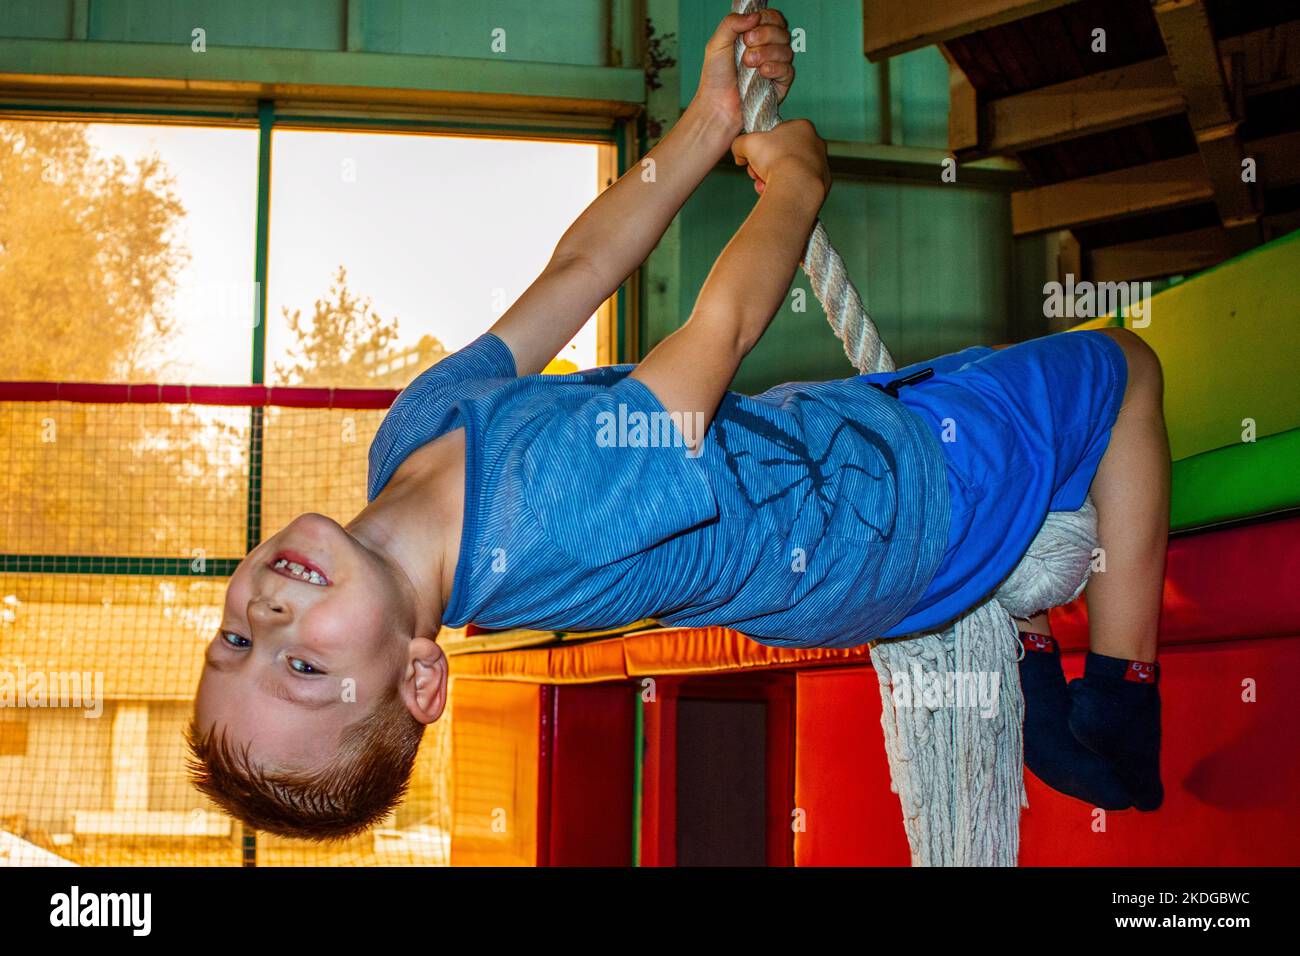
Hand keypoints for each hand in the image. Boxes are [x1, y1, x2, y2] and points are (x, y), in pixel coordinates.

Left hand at [692, 8, 794, 137]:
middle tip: (747, 44)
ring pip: (786, 50)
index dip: (766, 19)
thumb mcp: (717, 43)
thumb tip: (754, 17)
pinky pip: (788, 70)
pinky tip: (762, 72)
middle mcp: (768, 49)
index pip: (773, 18)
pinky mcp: (780, 84)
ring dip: (767, 53)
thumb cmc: (716, 76)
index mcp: (755, 36)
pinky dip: (775, 68)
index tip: (749, 30)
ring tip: (748, 63)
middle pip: (782, 31)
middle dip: (765, 35)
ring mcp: (775, 66)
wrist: (717, 104)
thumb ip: (731, 23)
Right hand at [731, 118, 829, 197]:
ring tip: (765, 185)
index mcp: (802, 126)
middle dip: (767, 165)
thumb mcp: (747, 143)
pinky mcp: (823, 184)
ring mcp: (821, 164)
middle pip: (783, 154)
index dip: (762, 146)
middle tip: (757, 172)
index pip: (777, 134)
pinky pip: (799, 185)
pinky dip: (787, 190)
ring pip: (790, 171)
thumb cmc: (776, 160)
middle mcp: (816, 143)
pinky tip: (777, 194)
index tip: (755, 156)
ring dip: (774, 179)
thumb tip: (739, 154)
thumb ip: (740, 143)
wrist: (796, 187)